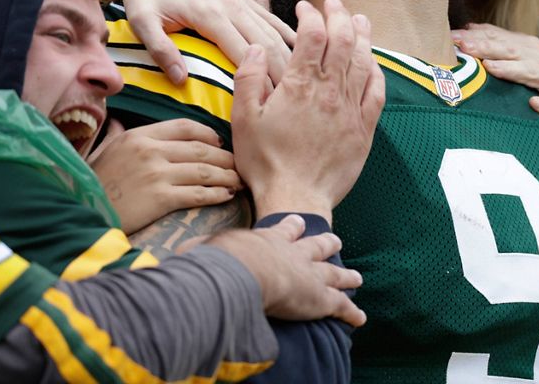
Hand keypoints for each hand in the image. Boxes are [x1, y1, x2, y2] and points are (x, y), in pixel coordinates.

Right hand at [89, 119, 242, 233]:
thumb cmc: (94, 183)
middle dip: (225, 158)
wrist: (81, 212)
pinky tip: (227, 196)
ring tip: (239, 181)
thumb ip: (118, 136)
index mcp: (139, 135)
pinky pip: (197, 194)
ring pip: (204, 170)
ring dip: (227, 176)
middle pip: (201, 149)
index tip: (219, 143)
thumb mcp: (104, 151)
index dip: (208, 134)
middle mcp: (150, 150)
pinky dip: (216, 194)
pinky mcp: (160, 198)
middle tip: (238, 164)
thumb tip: (119, 123)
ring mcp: (156, 174)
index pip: (185, 126)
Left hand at [100, 0, 294, 85]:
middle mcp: (231, 4)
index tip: (271, 101)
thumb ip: (161, 50)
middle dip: (282, 70)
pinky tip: (298, 47)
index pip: (243, 53)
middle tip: (293, 98)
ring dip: (288, 53)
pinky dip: (285, 32)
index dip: (260, 78)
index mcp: (210, 14)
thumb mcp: (142, 22)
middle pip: (266, 42)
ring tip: (300, 80)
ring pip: (272, 29)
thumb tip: (181, 80)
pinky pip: (268, 15)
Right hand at [207, 214, 365, 326]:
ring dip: (346, 276)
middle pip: (316, 246)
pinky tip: (360, 317)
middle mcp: (294, 253)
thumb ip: (197, 253)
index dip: (292, 227)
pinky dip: (352, 313)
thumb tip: (178, 255)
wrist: (245, 273)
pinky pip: (341, 307)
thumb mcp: (206, 252)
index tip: (299, 221)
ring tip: (357, 277)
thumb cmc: (221, 263)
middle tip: (336, 240)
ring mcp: (311, 274)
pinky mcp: (321, 298)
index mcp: (269, 240)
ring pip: (334, 274)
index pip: (283, 230)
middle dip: (327, 244)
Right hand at [232, 0, 383, 221]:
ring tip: (360, 19)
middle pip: (343, 41)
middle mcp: (329, 92)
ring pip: (363, 62)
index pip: (312, 35)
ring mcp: (350, 109)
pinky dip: (376, 71)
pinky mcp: (364, 128)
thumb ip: (249, 80)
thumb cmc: (266, 162)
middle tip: (334, 3)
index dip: (311, 15)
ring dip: (362, 36)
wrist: (297, 198)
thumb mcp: (244, 120)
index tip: (304, 8)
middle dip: (339, 16)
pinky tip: (373, 62)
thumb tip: (257, 48)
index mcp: (300, 86)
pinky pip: (376, 92)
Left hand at [452, 23, 538, 153]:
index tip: (450, 37)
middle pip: (510, 52)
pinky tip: (534, 104)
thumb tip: (470, 28)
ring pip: (531, 73)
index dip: (475, 37)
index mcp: (529, 50)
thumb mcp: (530, 55)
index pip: (499, 39)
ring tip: (490, 67)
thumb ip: (502, 43)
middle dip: (486, 47)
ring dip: (511, 70)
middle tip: (462, 46)